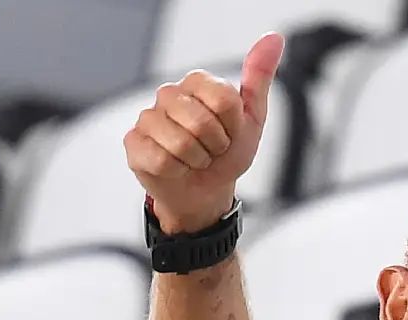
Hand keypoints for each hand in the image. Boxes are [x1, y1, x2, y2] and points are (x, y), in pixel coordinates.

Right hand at [125, 32, 284, 233]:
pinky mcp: (134, 143)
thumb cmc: (226, 154)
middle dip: (215, 147)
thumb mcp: (252, 118)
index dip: (232, 126)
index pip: (224, 100)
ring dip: (197, 161)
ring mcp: (148, 117)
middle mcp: (169, 94)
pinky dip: (176, 171)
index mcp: (197, 82)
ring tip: (194, 159)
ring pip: (181, 143)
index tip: (229, 132)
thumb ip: (259, 78)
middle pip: (202, 122)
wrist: (206, 191)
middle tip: (211, 149)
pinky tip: (176, 168)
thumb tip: (273, 39)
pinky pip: (161, 160)